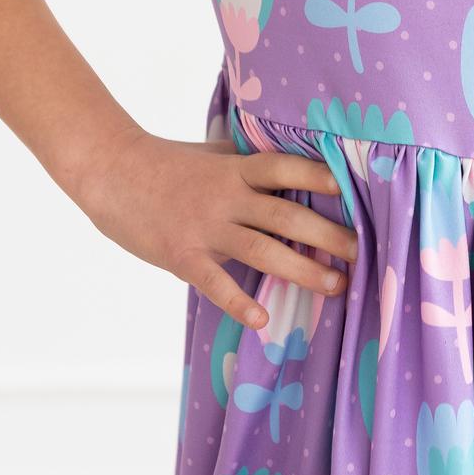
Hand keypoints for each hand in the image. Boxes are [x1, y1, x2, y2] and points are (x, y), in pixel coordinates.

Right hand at [76, 125, 358, 330]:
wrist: (112, 172)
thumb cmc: (167, 163)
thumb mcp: (213, 154)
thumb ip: (249, 163)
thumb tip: (295, 165)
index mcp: (235, 169)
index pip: (284, 168)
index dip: (317, 176)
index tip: (353, 190)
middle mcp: (226, 197)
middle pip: (286, 215)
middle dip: (328, 234)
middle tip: (362, 252)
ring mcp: (205, 227)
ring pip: (262, 250)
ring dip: (302, 270)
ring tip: (336, 286)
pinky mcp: (182, 255)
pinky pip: (215, 283)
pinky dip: (239, 302)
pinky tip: (262, 320)